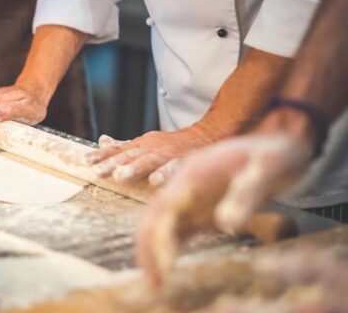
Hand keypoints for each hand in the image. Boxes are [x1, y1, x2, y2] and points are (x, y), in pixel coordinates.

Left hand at [79, 124, 214, 185]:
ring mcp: (166, 155)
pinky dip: (165, 174)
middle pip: (129, 156)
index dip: (101, 156)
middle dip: (112, 164)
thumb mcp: (145, 143)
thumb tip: (101, 141)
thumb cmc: (170, 145)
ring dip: (134, 168)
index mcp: (140, 145)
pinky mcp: (184, 162)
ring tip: (120, 176)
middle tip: (97, 172)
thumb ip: (124, 145)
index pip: (117, 150)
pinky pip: (174, 169)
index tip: (85, 162)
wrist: (205, 136)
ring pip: (148, 161)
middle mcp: (151, 149)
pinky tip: (155, 182)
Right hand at [136, 122, 313, 285]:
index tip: (165, 267)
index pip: (166, 207)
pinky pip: (175, 227)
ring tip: (156, 281)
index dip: (159, 237)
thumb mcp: (267, 170)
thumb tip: (227, 225)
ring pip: (158, 221)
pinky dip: (167, 245)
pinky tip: (168, 267)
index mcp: (194, 173)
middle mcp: (184, 184)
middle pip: (152, 215)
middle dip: (147, 247)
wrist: (278, 142)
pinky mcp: (198, 205)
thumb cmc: (275, 155)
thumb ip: (246, 195)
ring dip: (152, 248)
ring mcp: (189, 195)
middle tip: (154, 282)